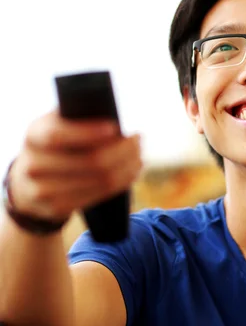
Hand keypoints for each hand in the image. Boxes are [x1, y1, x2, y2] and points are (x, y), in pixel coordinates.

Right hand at [8, 111, 141, 221]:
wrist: (25, 183)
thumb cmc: (53, 144)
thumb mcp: (54, 124)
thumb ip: (76, 116)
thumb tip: (114, 117)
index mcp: (34, 135)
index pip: (59, 135)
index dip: (88, 132)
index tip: (115, 127)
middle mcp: (34, 164)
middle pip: (90, 161)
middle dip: (122, 149)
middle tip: (138, 138)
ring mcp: (43, 191)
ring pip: (100, 180)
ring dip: (127, 166)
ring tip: (139, 154)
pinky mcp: (58, 208)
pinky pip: (98, 196)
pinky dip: (121, 182)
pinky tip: (132, 171)